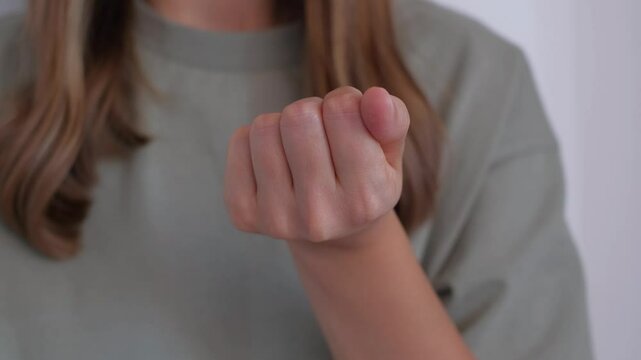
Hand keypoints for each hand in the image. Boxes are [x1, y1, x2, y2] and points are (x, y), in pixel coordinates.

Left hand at [223, 86, 409, 243]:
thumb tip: (376, 97)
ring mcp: (278, 219)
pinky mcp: (244, 213)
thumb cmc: (364, 177)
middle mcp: (321, 216)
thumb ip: (392, 120)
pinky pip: (239, 141)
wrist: (333, 233)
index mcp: (366, 199)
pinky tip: (276, 161)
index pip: (342, 109)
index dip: (345, 103)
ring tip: (299, 147)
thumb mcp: (389, 151)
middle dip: (311, 112)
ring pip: (265, 126)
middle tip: (322, 136)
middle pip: (298, 116)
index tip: (350, 124)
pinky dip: (255, 139)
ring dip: (282, 124)